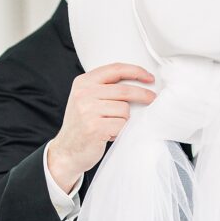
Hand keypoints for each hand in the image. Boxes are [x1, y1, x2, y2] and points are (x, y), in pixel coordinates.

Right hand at [48, 63, 155, 192]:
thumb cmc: (82, 125)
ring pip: (125, 109)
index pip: (115, 69)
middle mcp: (84, 94)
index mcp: (83, 82)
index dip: (136, 71)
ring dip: (124, 120)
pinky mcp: (95, 127)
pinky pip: (122, 125)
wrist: (67, 151)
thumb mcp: (86, 99)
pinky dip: (120, 131)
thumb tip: (138, 84)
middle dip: (143, 95)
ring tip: (112, 126)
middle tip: (152, 99)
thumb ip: (104, 89)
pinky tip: (109, 135)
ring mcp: (88, 110)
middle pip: (124, 90)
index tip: (149, 78)